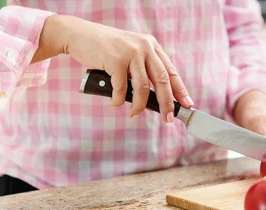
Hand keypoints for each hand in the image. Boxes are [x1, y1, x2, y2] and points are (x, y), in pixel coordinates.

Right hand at [33, 15, 193, 120]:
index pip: (170, 71)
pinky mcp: (116, 60)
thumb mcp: (129, 54)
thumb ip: (141, 70)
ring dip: (139, 106)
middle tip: (167, 118)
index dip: (180, 90)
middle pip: (162, 81)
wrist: (79, 35)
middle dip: (166, 103)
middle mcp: (144, 47)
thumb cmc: (104, 49)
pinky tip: (114, 103)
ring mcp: (130, 53)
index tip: (186, 104)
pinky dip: (118, 101)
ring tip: (133, 114)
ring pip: (143, 88)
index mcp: (150, 45)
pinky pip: (121, 90)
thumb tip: (152, 100)